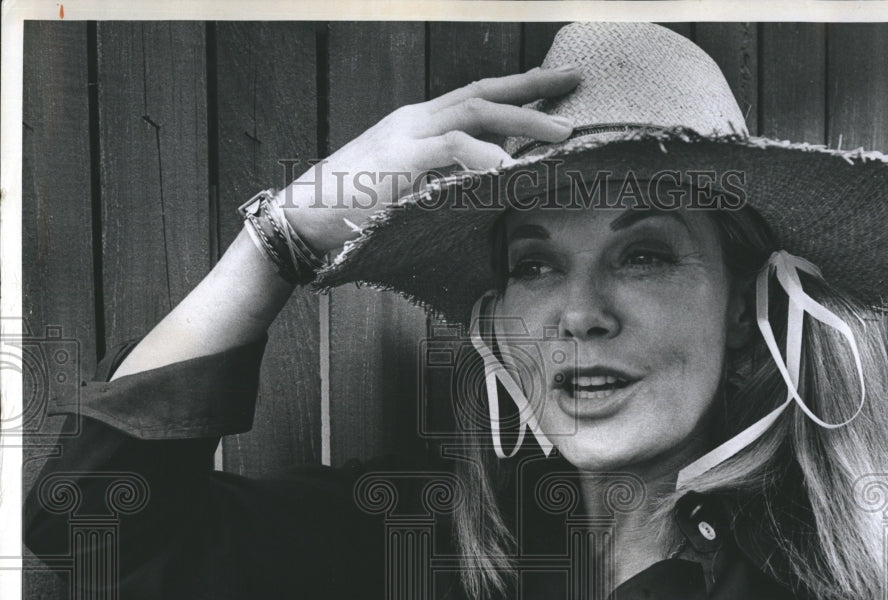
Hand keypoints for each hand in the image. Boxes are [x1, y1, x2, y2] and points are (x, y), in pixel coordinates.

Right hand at [279, 66, 580, 253]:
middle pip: (484, 91)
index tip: (555, 87)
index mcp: (418, 124)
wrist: (302, 219)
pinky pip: (450, 147)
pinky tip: (511, 169)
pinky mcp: (399, 159)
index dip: (518, 89)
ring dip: (524, 120)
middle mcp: (416, 119)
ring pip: (475, 112)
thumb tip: (486, 184)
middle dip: (533, 88)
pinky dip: (484, 154)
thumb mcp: (406, 187)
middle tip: (576, 84)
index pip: (476, 96)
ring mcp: (406, 134)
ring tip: (563, 134)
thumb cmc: (353, 209)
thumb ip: (442, 177)